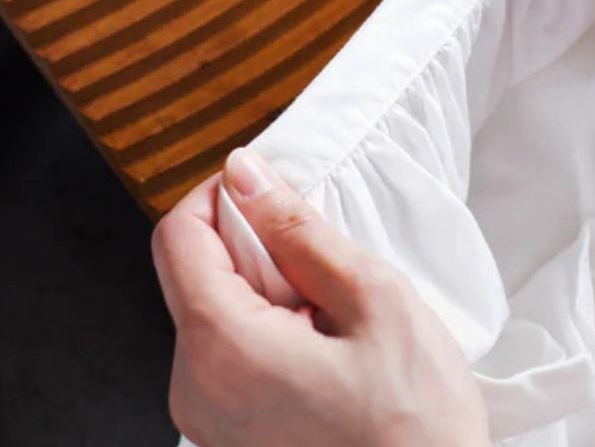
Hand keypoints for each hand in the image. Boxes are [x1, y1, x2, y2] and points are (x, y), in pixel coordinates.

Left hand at [152, 148, 489, 446]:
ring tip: (328, 316)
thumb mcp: (372, 298)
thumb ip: (296, 228)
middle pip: (189, 270)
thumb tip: (246, 173)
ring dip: (260, 289)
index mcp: (221, 348)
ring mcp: (205, 420)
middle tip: (318, 263)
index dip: (221, 194)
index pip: (178, 234)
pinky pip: (221, 352)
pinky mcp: (225, 436)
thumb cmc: (416, 424)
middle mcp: (194, 389)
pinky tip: (319, 347)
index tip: (268, 190)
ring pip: (207, 308)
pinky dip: (263, 328)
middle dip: (247, 246)